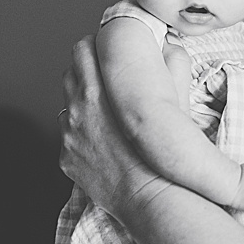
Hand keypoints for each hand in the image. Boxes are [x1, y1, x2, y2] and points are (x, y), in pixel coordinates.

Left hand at [60, 37, 167, 216]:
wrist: (150, 197)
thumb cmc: (163, 153)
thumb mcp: (177, 102)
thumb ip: (173, 67)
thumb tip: (171, 48)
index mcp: (98, 92)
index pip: (84, 49)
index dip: (97, 45)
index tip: (108, 49)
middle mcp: (75, 111)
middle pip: (70, 71)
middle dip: (87, 69)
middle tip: (107, 75)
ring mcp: (68, 137)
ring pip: (67, 105)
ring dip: (83, 103)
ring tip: (108, 113)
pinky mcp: (66, 159)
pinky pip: (69, 138)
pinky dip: (83, 135)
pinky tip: (104, 143)